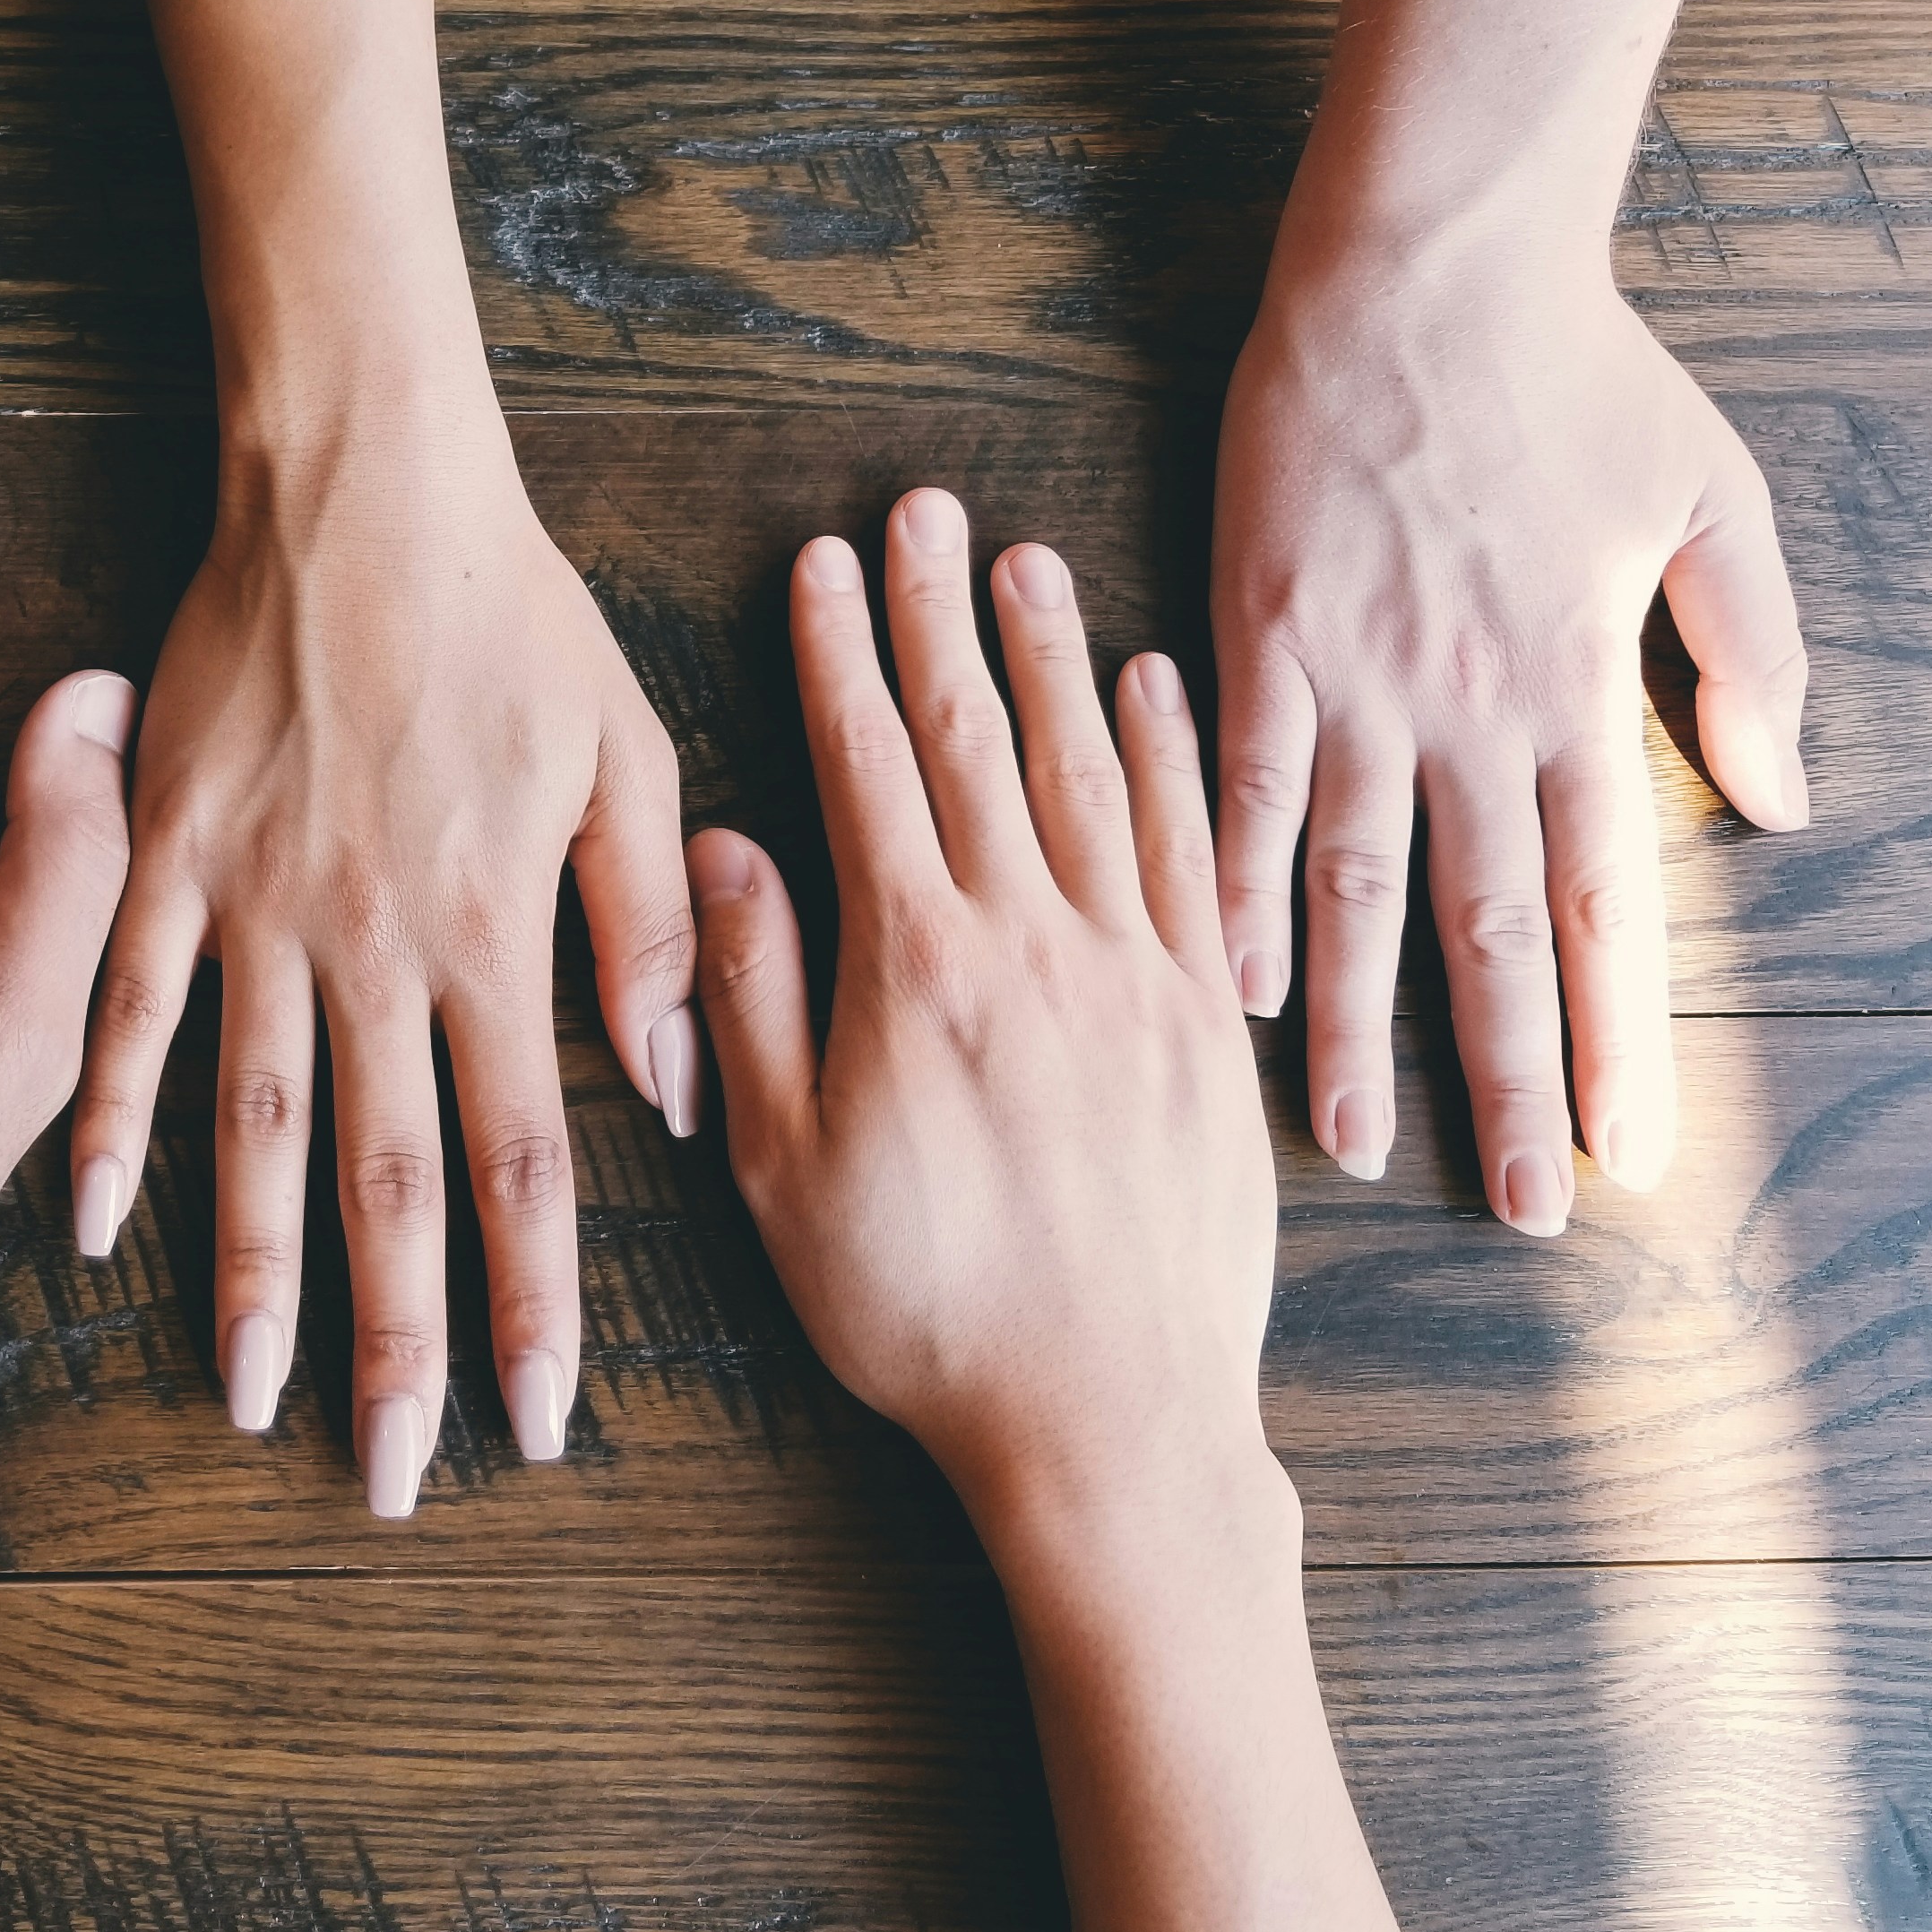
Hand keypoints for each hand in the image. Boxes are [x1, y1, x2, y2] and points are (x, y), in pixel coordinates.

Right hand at [67, 389, 694, 1516]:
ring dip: (252, 1272)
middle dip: (397, 1340)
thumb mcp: (625, 752)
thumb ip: (646, 928)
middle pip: (388, 1180)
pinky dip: (107, 1120)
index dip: (534, 1302)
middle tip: (393, 1473)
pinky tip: (91, 1223)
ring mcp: (257, 906)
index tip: (538, 1419)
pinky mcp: (167, 855)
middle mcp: (374, 945)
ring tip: (247, 1394)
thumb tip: (677, 1092)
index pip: (525, 1160)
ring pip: (253, 1126)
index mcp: (493, 930)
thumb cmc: (511, 610)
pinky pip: (128, 1010)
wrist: (360, 483)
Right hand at [693, 486, 1405, 1931]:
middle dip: (941, 617)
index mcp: (917, 970)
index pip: (871, 770)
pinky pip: (1190, 854)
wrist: (1111, 1422)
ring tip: (1025, 561)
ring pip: (1089, 775)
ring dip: (1052, 659)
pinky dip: (1170, 758)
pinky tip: (1151, 689)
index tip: (826, 562)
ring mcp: (1135, 975)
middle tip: (924, 509)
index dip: (840, 657)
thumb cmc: (924, 1311)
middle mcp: (1034, 944)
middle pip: (979, 742)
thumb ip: (753, 996)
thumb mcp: (785, 1168)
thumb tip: (726, 852)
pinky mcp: (1205, 1023)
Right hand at [1212, 241, 1808, 1228]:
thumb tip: (1780, 804)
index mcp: (1578, 690)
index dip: (1617, 1038)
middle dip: (1506, 1079)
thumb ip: (1749, 657)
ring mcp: (1355, 679)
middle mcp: (1470, 710)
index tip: (1630, 1155)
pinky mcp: (1261, 635)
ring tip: (1347, 1143)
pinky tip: (1227, 982)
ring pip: (1358, 886)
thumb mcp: (1714, 500)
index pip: (1602, 902)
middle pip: (1485, 929)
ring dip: (1354, 1026)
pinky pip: (1244, 787)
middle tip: (1517, 1208)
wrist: (1425, 270)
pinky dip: (1236, 889)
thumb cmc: (1577, 373)